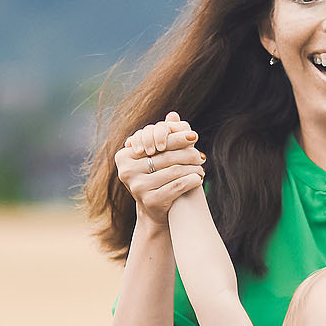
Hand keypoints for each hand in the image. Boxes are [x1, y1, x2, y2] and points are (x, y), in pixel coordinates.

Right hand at [116, 111, 205, 229]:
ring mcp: (137, 187)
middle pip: (165, 156)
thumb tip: (174, 115)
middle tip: (201, 155)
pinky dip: (191, 181)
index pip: (155, 142)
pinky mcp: (149, 201)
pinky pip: (177, 186)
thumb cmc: (157, 179)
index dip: (176, 138)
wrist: (155, 211)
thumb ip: (164, 137)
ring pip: (173, 171)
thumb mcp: (157, 157)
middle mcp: (126, 171)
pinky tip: (199, 179)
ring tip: (202, 168)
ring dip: (192, 168)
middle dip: (187, 154)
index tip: (194, 136)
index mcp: (124, 156)